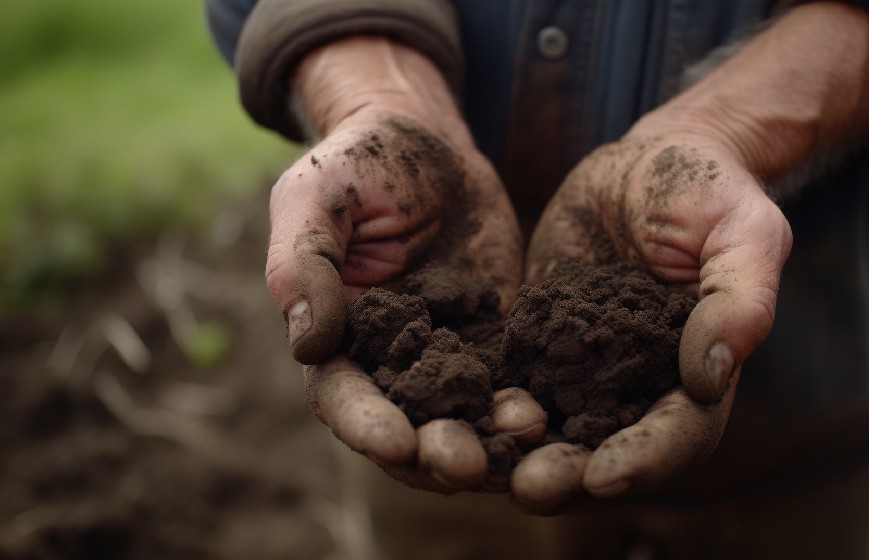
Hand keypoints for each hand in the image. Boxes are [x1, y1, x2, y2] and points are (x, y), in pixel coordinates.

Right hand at [265, 38, 543, 492]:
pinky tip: (557, 411)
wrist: (431, 143)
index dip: (366, 424)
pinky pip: (513, 382)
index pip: (343, 397)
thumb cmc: (359, 163)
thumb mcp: (316, 197)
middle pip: (409, 426)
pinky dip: (531, 403)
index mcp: (335, 337)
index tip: (397, 441)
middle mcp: (390, 361)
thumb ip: (303, 264)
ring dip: (492, 439)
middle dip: (437, 450)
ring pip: (466, 417)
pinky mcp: (496, 339)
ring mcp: (447, 355)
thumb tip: (306, 342)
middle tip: (469, 463)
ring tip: (527, 435)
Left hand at [512, 128, 791, 513]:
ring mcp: (585, 367)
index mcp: (698, 371)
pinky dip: (481, 403)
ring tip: (477, 464)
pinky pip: (509, 381)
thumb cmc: (707, 190)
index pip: (679, 433)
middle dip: (569, 473)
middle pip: (607, 448)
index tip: (604, 475)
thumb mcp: (742, 232)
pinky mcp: (539, 342)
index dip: (645, 458)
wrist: (643, 162)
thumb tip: (711, 378)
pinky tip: (446, 413)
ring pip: (551, 427)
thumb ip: (739, 301)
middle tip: (528, 487)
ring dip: (515, 453)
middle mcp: (639, 383)